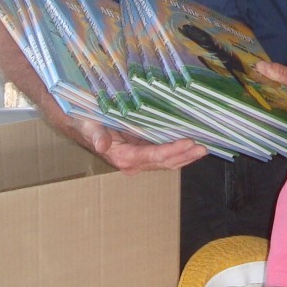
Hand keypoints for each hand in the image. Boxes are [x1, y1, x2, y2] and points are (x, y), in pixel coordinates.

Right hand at [71, 118, 208, 174]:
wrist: (82, 124)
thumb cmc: (87, 122)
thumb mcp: (89, 126)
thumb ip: (96, 135)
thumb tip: (102, 145)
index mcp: (123, 157)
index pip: (153, 156)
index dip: (172, 150)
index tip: (189, 142)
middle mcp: (133, 163)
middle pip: (165, 162)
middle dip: (185, 156)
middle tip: (203, 147)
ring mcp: (140, 160)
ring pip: (167, 162)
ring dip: (185, 156)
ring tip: (203, 149)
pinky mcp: (144, 153)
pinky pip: (164, 157)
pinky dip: (179, 153)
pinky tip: (191, 148)